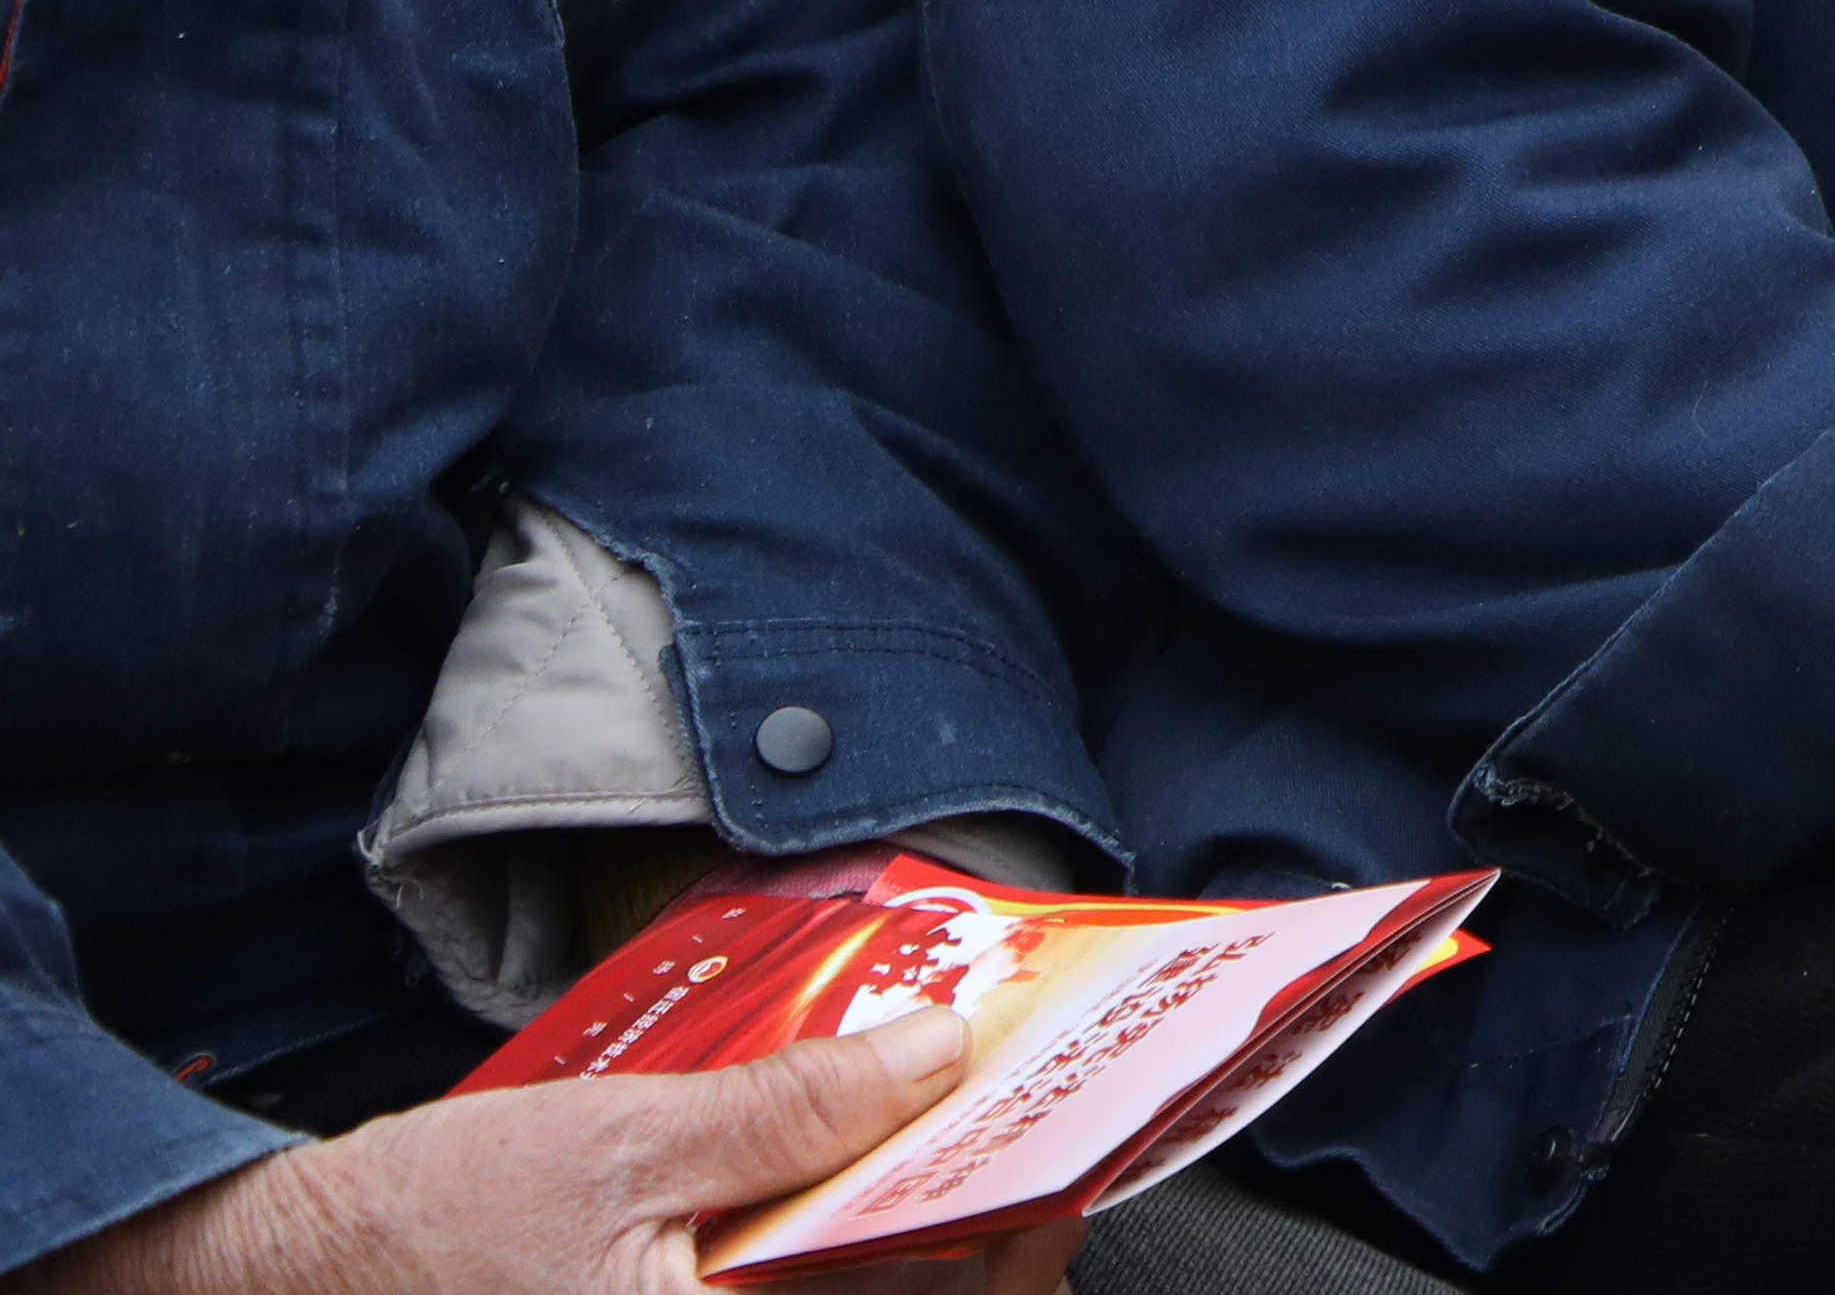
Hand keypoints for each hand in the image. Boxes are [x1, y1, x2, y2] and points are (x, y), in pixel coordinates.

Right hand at [20, 1005, 1080, 1294]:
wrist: (277, 1283)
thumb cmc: (425, 1228)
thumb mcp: (624, 1142)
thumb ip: (789, 1107)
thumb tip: (936, 1052)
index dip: (1022, 1251)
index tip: (1067, 1171)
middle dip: (979, 1246)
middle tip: (1030, 1151)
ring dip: (909, 1253)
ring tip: (950, 1158)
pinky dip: (828, 1266)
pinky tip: (839, 1198)